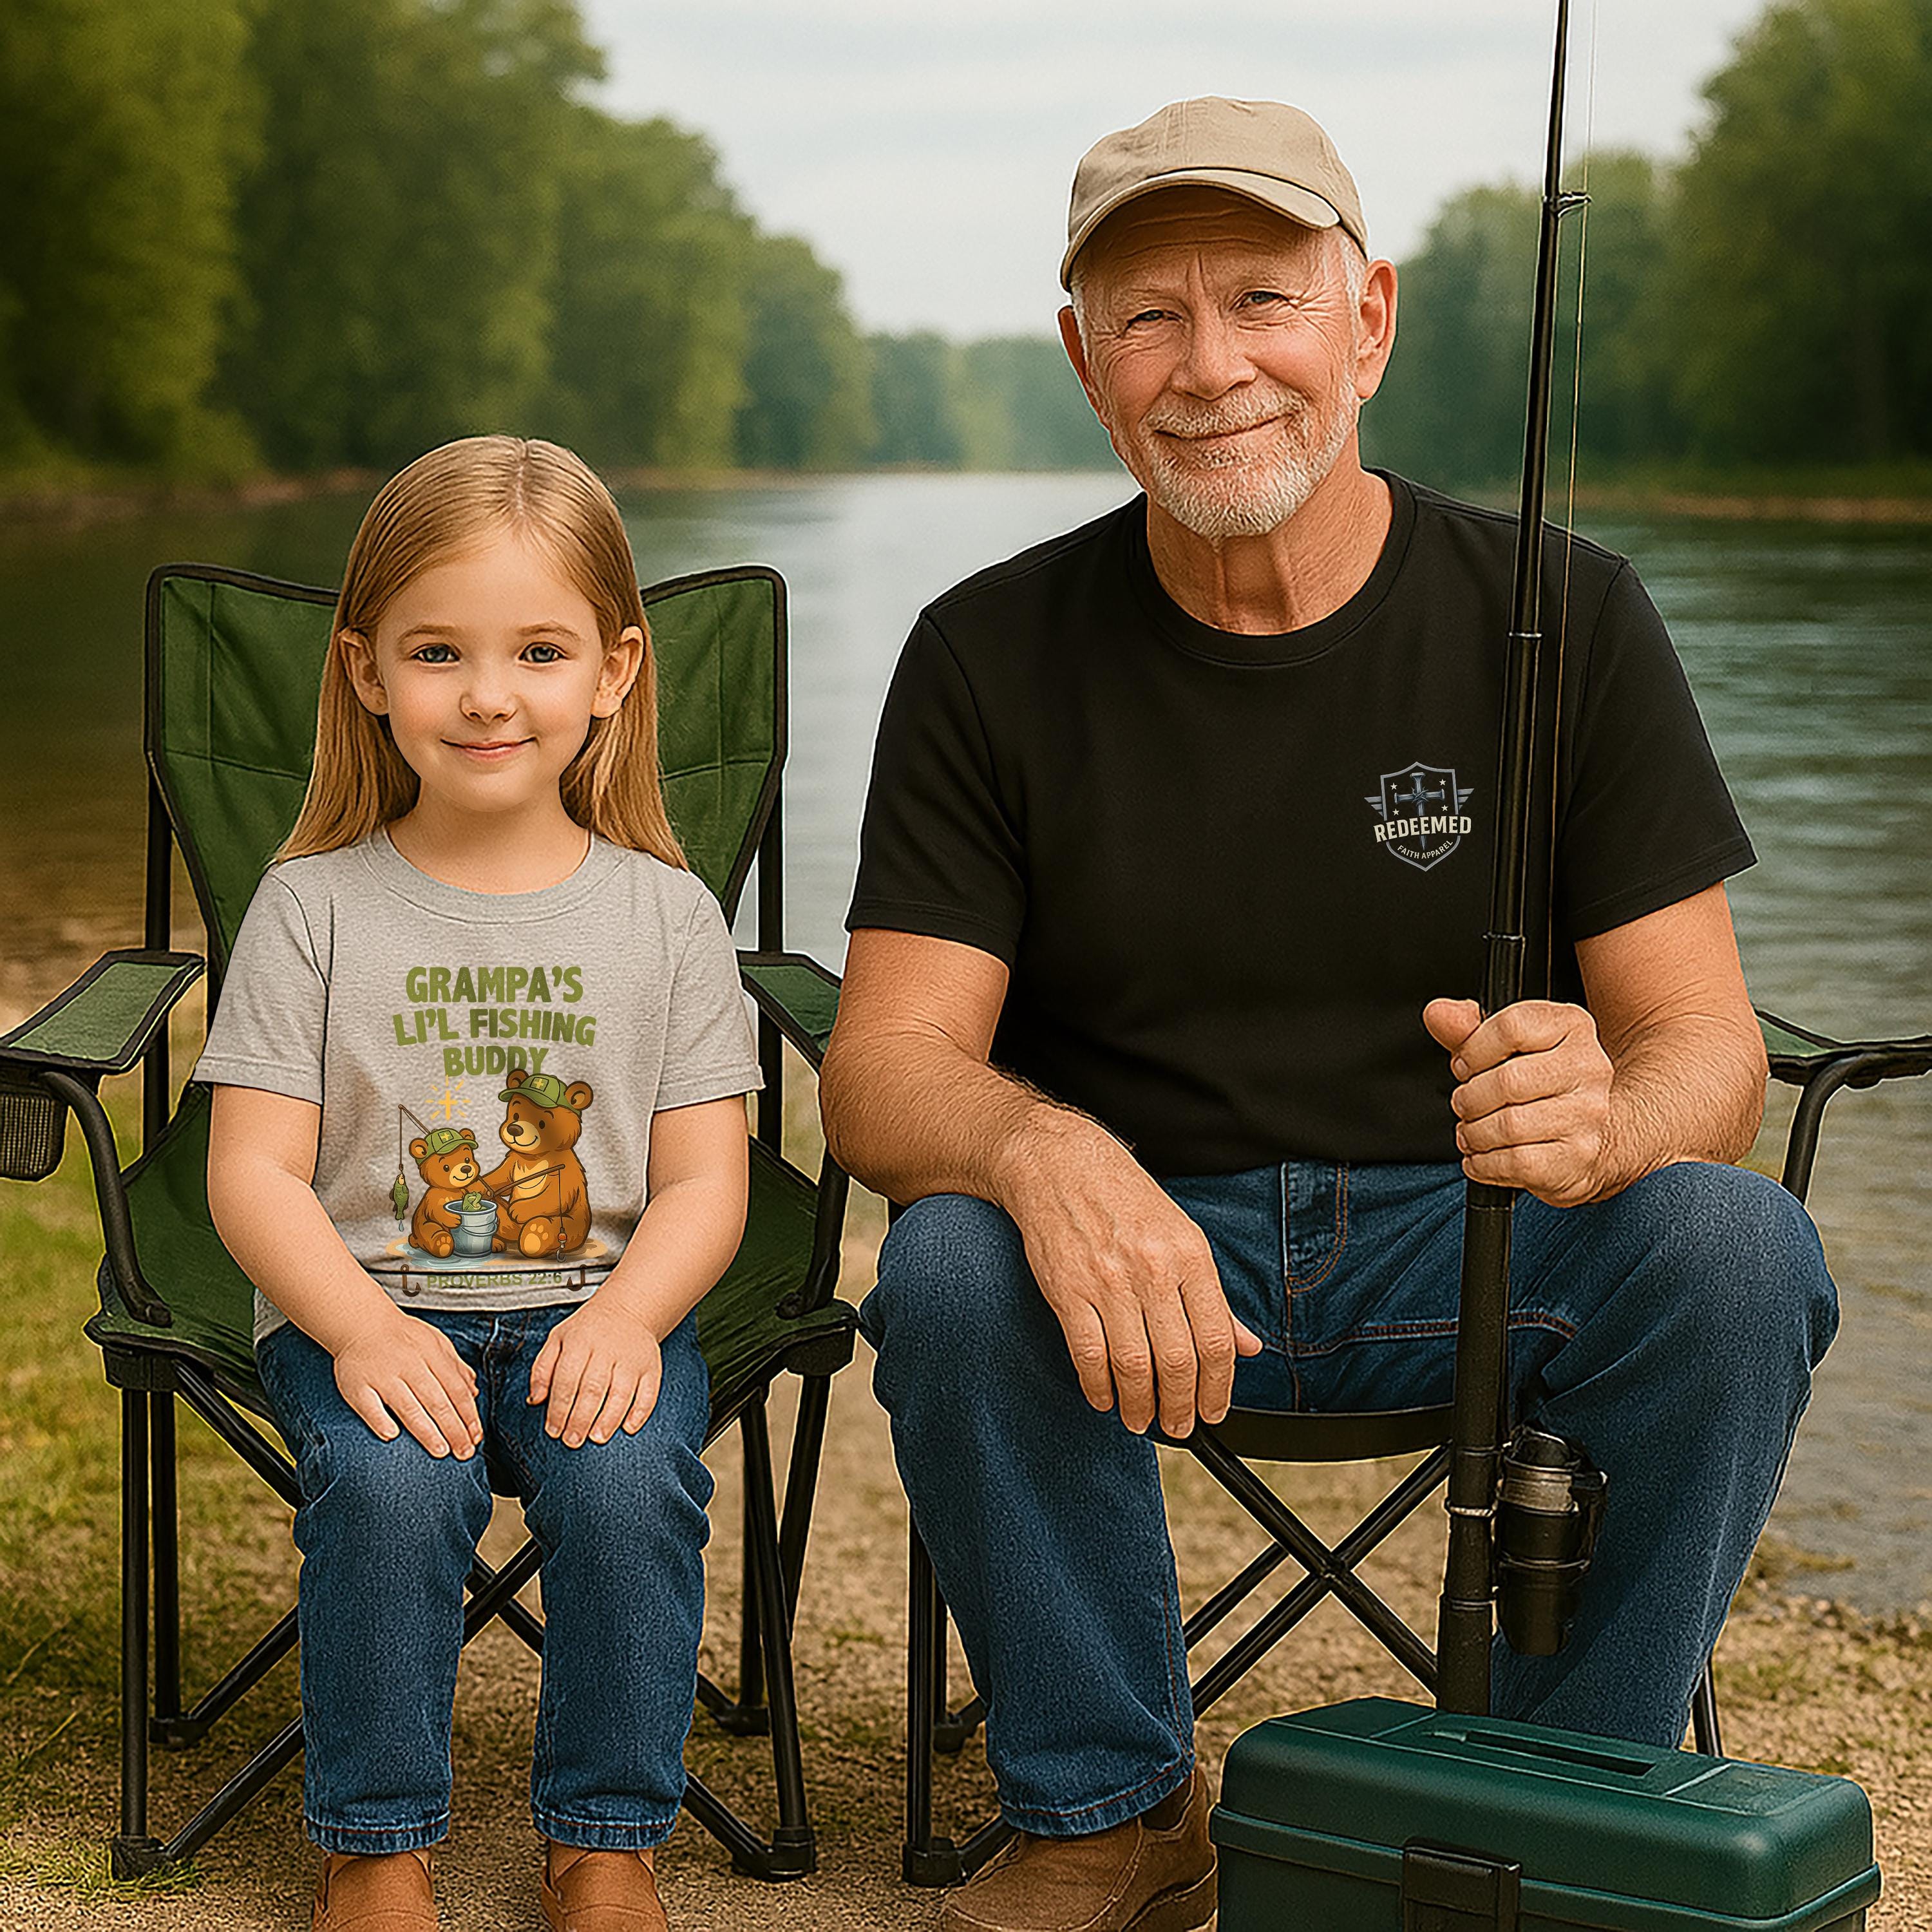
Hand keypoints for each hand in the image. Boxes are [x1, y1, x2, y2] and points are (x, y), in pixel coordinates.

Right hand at [333, 1310, 482, 1457]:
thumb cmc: (402, 1336)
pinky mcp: (356, 1385)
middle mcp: (408, 1364)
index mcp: (431, 1353)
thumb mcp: (435, 1342)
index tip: (476, 1436)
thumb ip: (455, 1366)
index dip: (468, 1414)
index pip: (456, 1389)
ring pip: (408, 1407)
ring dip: (426, 1431)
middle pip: (437, 1401)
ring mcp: (382, 1375)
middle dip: (454, 1429)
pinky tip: (392, 1436)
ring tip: (441, 1451)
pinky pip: (369, 1406)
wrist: (360, 1322)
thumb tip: (474, 1391)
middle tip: (464, 1452)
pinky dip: (380, 1421)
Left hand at [527, 1298, 662, 1446]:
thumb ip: (541, 1369)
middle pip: (593, 1389)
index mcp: (579, 1342)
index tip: (553, 1430)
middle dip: (580, 1419)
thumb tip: (535, 1399)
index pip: (566, 1380)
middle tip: (572, 1440)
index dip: (558, 1408)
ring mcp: (631, 1358)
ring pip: (621, 1393)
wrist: (626, 1310)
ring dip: (608, 1419)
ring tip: (596, 1438)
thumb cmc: (587, 1331)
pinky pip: (649, 1392)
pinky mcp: (651, 1366)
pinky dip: (640, 1412)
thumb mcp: (557, 1339)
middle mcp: (607, 1349)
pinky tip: (628, 1428)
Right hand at [1009, 1114, 1263, 1438]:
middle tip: (1180, 1425)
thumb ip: (1213, 1297)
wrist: (1058, 1163)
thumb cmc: (1123, 1198)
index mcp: (1190, 1256)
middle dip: (1181, 1407)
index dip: (1218, 1388)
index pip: (1215, 1340)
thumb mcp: (1182, 1236)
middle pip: (1177, 1362)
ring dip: (1140, 1406)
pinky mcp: (1067, 1290)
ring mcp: (1107, 1282)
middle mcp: (1153, 1270)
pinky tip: (1104, 1397)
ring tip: (1141, 1419)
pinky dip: (1098, 1387)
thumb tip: (1246, 1345)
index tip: (1214, 1411)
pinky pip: (1088, 1354)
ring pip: (1133, 1366)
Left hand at [1424, 996, 1616, 1206]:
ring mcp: (1588, 1114)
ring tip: (1471, 1131)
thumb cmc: (1539, 1085)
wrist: (1593, 1136)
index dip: (1473, 1050)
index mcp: (1571, 1026)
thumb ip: (1466, 1029)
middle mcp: (1588, 1067)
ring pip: (1509, 1126)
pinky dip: (1485, 1162)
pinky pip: (1517, 1162)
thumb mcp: (1503, 1047)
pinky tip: (1482, 1156)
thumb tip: (1439, 1014)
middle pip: (1506, 1081)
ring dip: (1474, 1133)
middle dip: (1469, 1098)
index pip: (1511, 1028)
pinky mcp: (1579, 1156)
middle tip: (1464, 1104)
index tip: (1464, 1066)